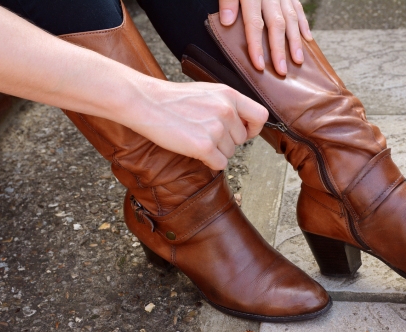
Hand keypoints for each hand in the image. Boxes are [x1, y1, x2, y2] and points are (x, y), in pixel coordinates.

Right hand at [0, 4, 267, 170]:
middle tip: (205, 135)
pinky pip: (220, 164)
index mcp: (230, 95)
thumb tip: (247, 125)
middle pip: (243, 140)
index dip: (253, 128)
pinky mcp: (205, 146)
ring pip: (231, 153)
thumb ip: (229, 106)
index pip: (261, 116)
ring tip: (195, 137)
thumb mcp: (208, 92)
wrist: (144, 102)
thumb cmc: (173, 99)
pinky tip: (193, 150)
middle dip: (228, 142)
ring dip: (216, 152)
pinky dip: (209, 162)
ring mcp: (217, 128)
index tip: (243, 133)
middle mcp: (227, 110)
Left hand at [219, 0, 312, 75]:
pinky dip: (303, 24)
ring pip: (291, 18)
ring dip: (295, 41)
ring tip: (297, 60)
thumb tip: (227, 22)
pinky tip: (307, 38)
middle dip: (279, 50)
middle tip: (281, 71)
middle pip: (276, 25)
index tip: (259, 65)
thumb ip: (228, 0)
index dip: (256, 46)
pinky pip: (298, 8)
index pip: (254, 23)